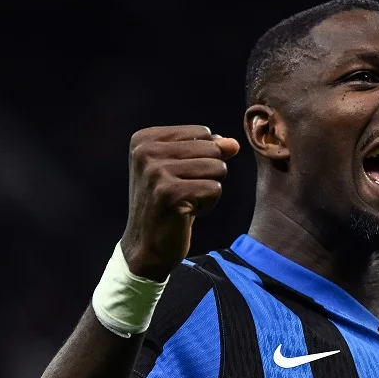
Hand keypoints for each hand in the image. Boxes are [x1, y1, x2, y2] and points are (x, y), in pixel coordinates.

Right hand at [120, 125, 240, 280]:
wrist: (147, 245)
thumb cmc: (168, 204)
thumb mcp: (185, 170)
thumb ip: (209, 150)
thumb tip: (234, 143)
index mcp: (144, 139)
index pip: (202, 132)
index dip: (204, 157)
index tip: (179, 176)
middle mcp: (145, 151)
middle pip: (212, 148)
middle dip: (209, 174)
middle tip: (184, 192)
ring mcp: (155, 171)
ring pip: (217, 168)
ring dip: (209, 190)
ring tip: (185, 202)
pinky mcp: (169, 193)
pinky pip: (215, 189)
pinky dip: (208, 204)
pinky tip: (187, 213)